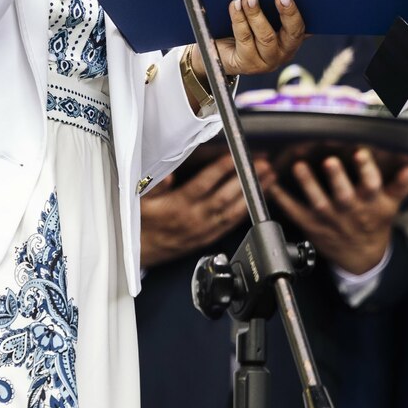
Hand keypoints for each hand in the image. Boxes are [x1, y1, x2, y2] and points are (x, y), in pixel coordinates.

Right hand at [137, 153, 273, 269]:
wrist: (141, 252)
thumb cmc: (141, 223)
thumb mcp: (139, 200)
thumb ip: (155, 186)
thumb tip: (168, 175)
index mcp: (177, 207)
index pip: (203, 184)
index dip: (221, 169)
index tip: (235, 156)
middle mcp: (194, 219)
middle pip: (225, 197)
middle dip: (246, 179)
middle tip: (263, 164)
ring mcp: (203, 230)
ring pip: (233, 211)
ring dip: (252, 194)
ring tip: (268, 179)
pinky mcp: (208, 239)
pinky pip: (230, 225)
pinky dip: (246, 212)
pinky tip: (257, 201)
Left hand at [191, 0, 306, 79]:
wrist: (220, 53)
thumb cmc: (246, 29)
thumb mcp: (262, 18)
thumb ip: (271, 6)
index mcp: (292, 39)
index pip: (302, 26)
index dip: (296, 11)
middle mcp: (283, 53)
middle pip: (291, 33)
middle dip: (287, 13)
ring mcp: (266, 62)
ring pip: (266, 37)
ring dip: (257, 14)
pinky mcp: (247, 64)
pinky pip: (245, 39)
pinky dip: (239, 20)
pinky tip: (235, 6)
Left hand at [267, 148, 407, 275]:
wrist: (362, 257)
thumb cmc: (375, 223)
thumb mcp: (391, 205)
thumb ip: (400, 185)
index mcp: (370, 202)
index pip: (371, 184)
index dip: (366, 169)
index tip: (360, 153)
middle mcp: (349, 210)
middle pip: (344, 194)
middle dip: (336, 177)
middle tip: (329, 161)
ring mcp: (329, 219)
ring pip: (318, 202)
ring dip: (308, 184)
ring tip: (299, 167)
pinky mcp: (312, 225)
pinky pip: (295, 212)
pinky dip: (282, 199)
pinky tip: (272, 185)